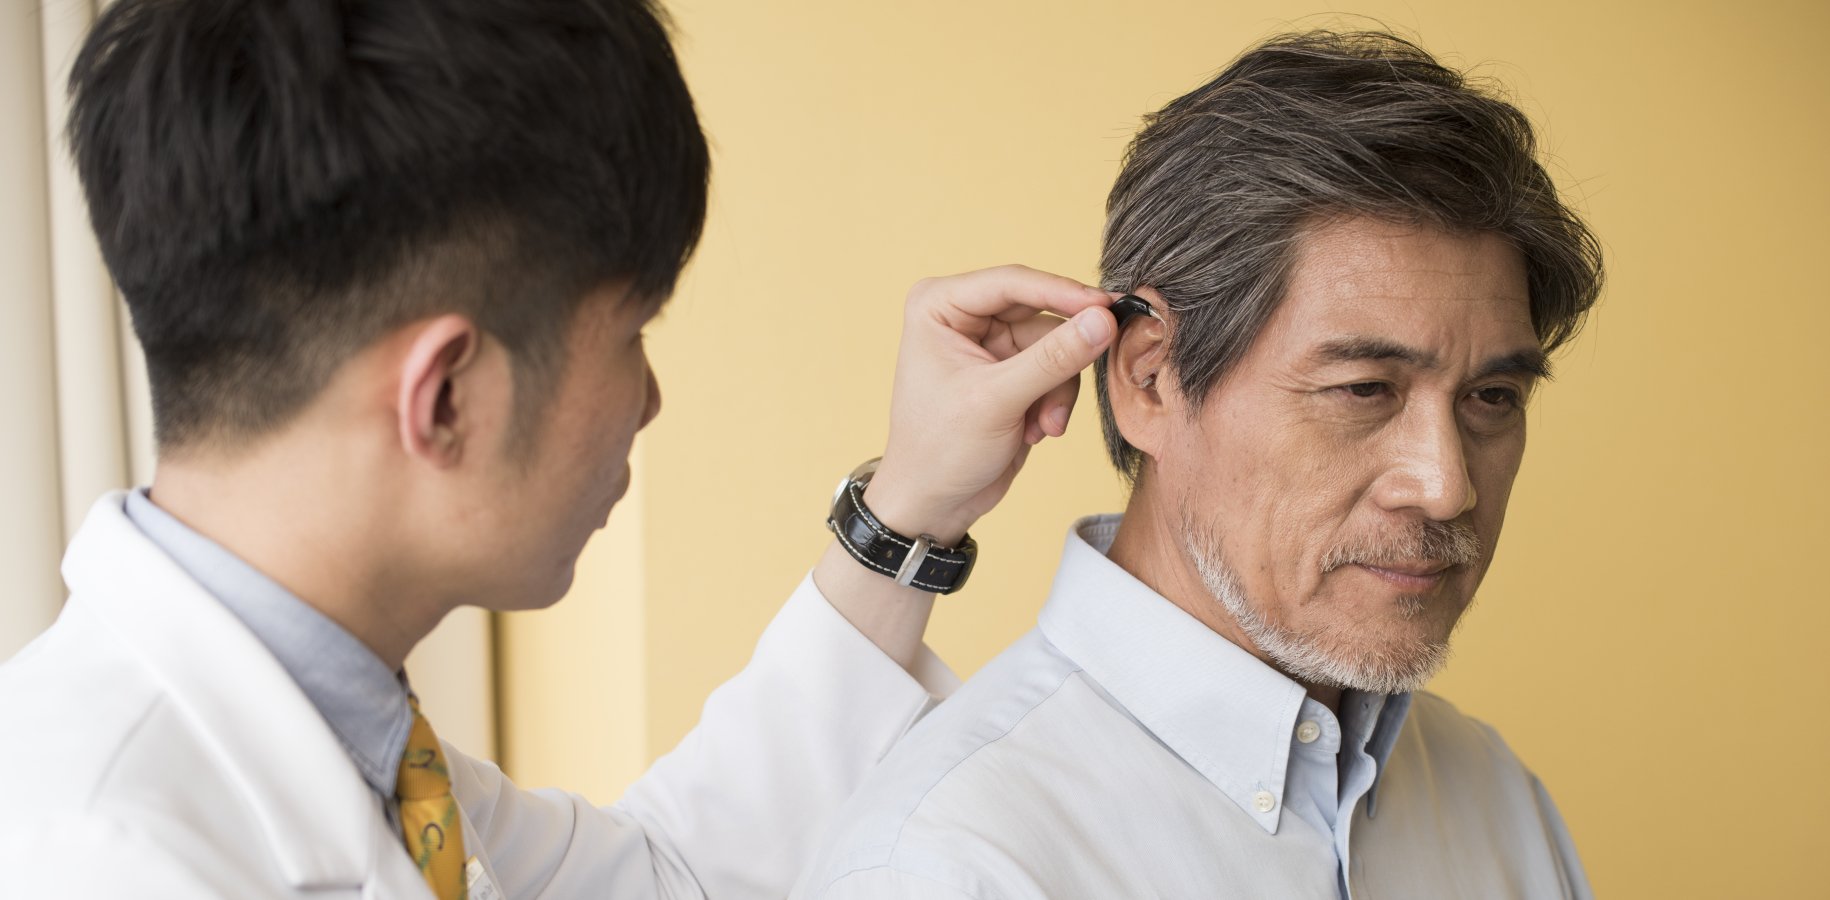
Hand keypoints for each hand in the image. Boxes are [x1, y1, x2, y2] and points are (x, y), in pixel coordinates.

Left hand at [864, 265, 1116, 544]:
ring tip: (1044, 425)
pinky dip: (1054, 402)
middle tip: (1092, 368)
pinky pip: (1058, 371)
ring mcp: (992, 345)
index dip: (1064, 293)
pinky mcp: (1013, 372)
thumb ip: (1054, 358)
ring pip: (1058, 346)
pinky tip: (1036, 431)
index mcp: (940, 306)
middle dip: (1062, 358)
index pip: (1013, 283)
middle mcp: (965, 316)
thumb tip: (1103, 320)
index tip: (1108, 307)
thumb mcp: (997, 401)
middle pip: (1043, 313)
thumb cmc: (939, 451)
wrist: (934, 504)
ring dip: (1058, 390)